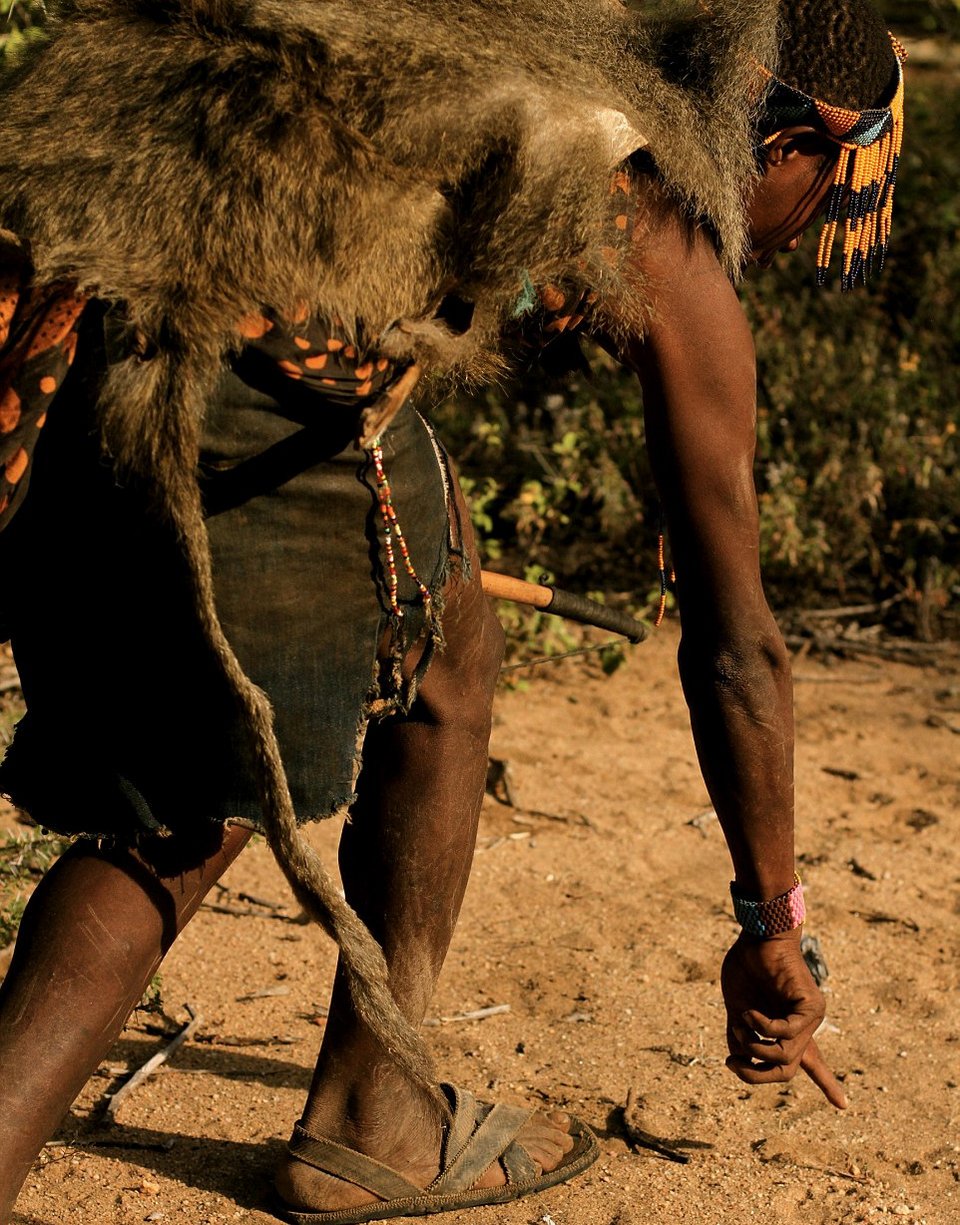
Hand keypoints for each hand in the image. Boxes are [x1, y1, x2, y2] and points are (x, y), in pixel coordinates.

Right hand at [720, 929, 846, 1108]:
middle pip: (786, 1071)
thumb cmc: (747, 966)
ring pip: (784, 1058)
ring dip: (754, 1047)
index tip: (843, 1106)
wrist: (759, 936)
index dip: (827, 1084)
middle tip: (732, 1064)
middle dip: (757, 1075)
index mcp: (788, 1028)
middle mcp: (804, 1028)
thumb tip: (740, 1060)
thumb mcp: (736, 1008)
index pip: (811, 1063)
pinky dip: (762, 1027)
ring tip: (740, 1023)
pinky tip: (749, 1013)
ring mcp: (811, 1019)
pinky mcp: (812, 1008)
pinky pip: (785, 1034)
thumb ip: (741, 1036)